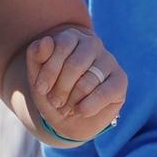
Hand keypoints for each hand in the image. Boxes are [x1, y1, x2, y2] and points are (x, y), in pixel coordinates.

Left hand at [23, 25, 125, 144]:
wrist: (68, 119)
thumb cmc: (52, 93)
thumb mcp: (37, 77)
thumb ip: (36, 56)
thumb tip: (46, 40)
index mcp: (71, 37)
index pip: (62, 46)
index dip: (49, 71)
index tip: (41, 90)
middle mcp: (92, 44)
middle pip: (75, 65)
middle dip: (60, 89)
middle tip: (55, 102)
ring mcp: (108, 61)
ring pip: (87, 82)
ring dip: (72, 101)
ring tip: (67, 107)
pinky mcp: (120, 80)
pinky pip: (104, 93)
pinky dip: (87, 107)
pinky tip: (81, 111)